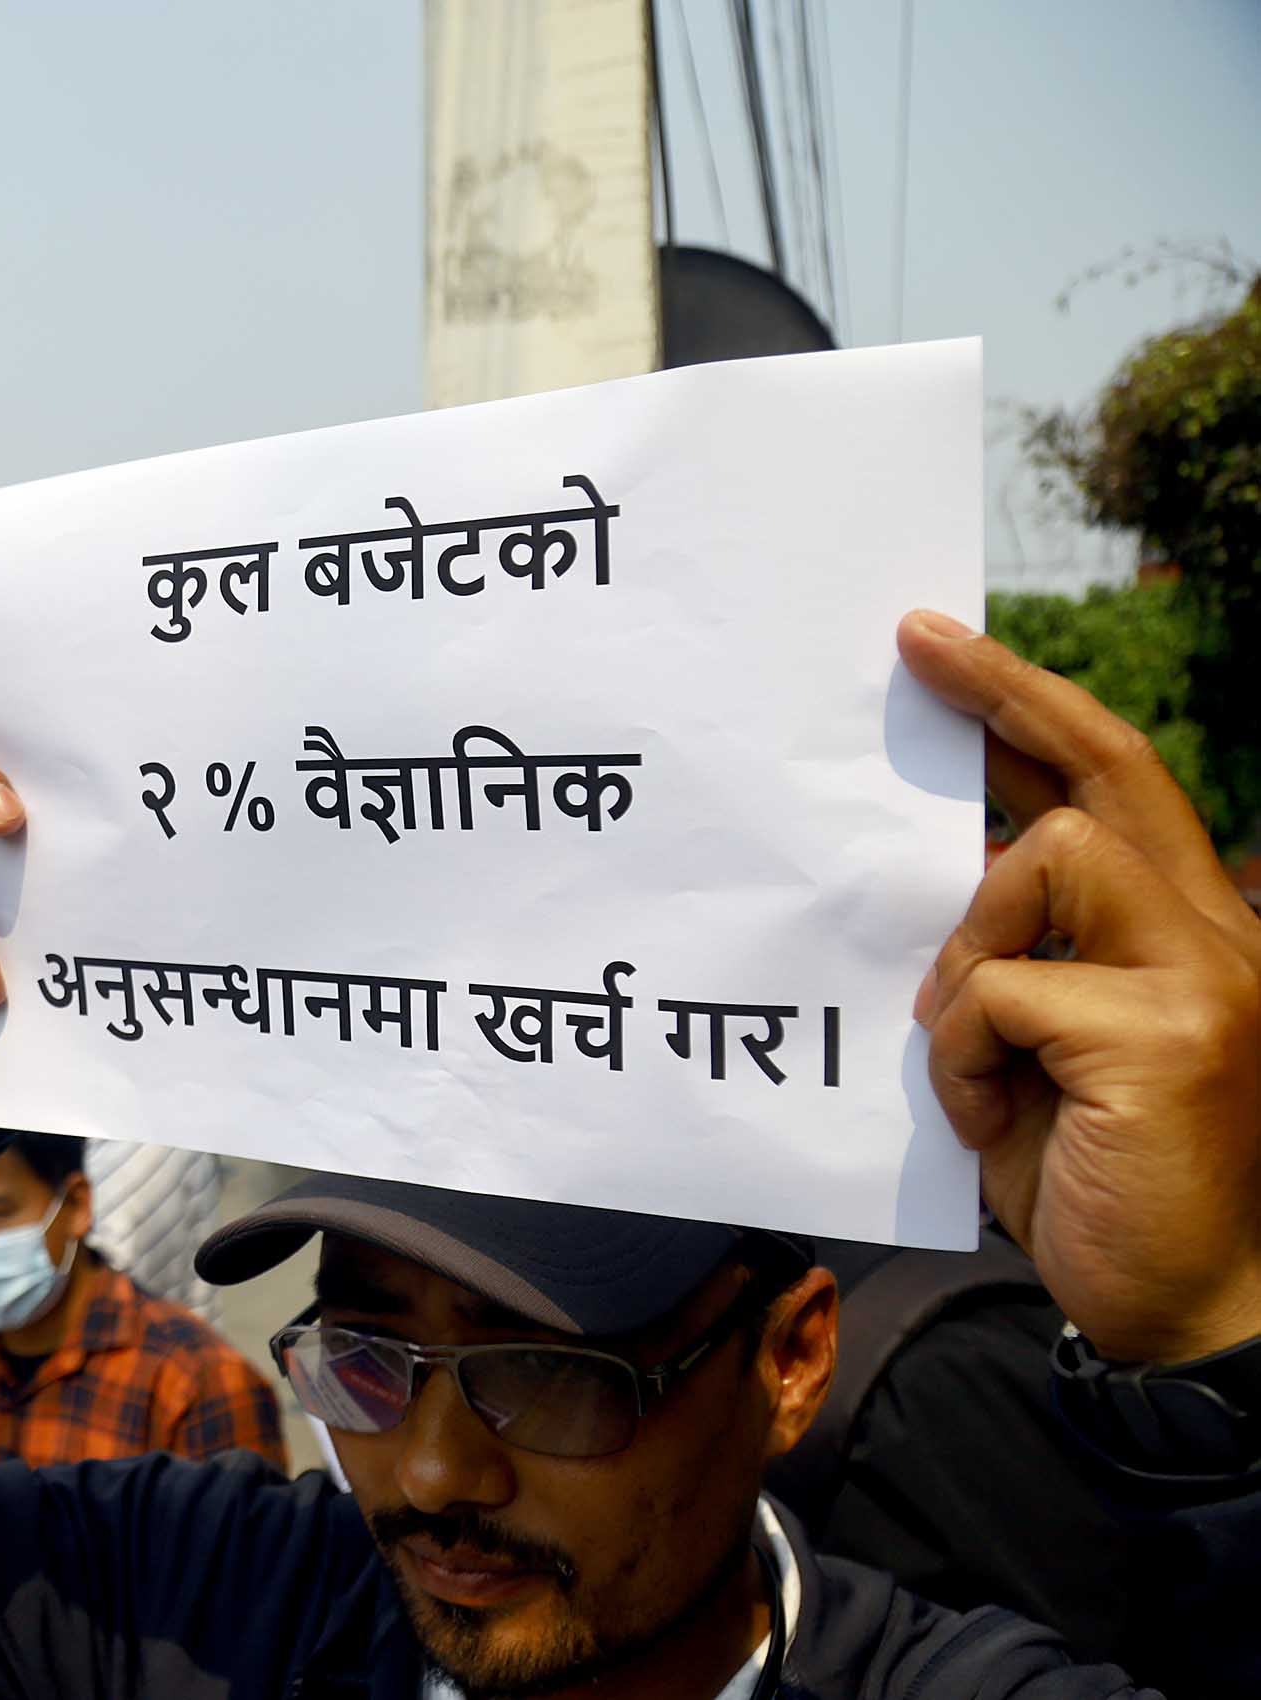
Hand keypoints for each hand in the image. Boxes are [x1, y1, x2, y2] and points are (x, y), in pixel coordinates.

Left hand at [900, 611, 1260, 1363]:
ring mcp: (1203, 978)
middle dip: (1004, 692)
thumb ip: (1016, 961)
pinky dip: (965, 1052)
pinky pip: (999, 987)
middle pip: (1102, 773)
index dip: (1034, 707)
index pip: (1117, 785)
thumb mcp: (1040, 1053)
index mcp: (1189, 934)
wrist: (1184, 1315)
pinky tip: (989, 1118)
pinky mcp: (1166, 1034)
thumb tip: (927, 870)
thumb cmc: (1101, 1186)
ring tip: (969, 1051)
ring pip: (1044, 855)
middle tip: (916, 640)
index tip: (942, 649)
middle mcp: (1215, 935)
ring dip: (968, 947)